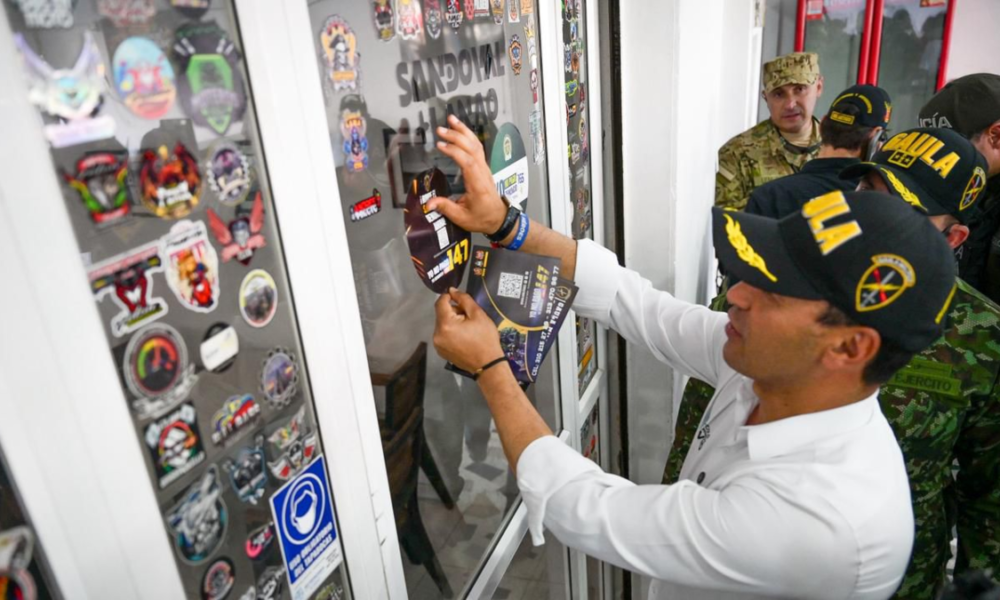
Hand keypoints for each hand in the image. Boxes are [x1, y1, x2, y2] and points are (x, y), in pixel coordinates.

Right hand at [426, 115, 507, 234]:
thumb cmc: (481, 218)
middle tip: (440, 129)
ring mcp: (484, 167)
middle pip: (472, 149)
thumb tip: (428, 204)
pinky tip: (459, 128)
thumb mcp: (462, 218)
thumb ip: (446, 208)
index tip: (440, 145)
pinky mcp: (482, 166)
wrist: (499, 218)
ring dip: (464, 131)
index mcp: (478, 185)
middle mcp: (483, 173)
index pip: (468, 163)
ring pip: (476, 144)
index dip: (454, 152)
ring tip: (451, 119)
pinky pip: (477, 147)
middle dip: (456, 136)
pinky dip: (468, 135)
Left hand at [433, 287, 503, 372]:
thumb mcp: (478, 315)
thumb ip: (464, 299)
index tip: (458, 296)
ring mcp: (437, 344)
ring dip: (452, 321)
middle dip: (453, 311)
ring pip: (442, 324)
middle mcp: (437, 334)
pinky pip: (443, 335)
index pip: (440, 303)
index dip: (448, 296)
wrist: (488, 364)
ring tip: (467, 328)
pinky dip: (450, 332)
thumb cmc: (485, 339)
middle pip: (441, 314)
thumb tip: (452, 290)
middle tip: (469, 316)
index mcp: (445, 325)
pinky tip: (463, 337)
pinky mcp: (440, 351)